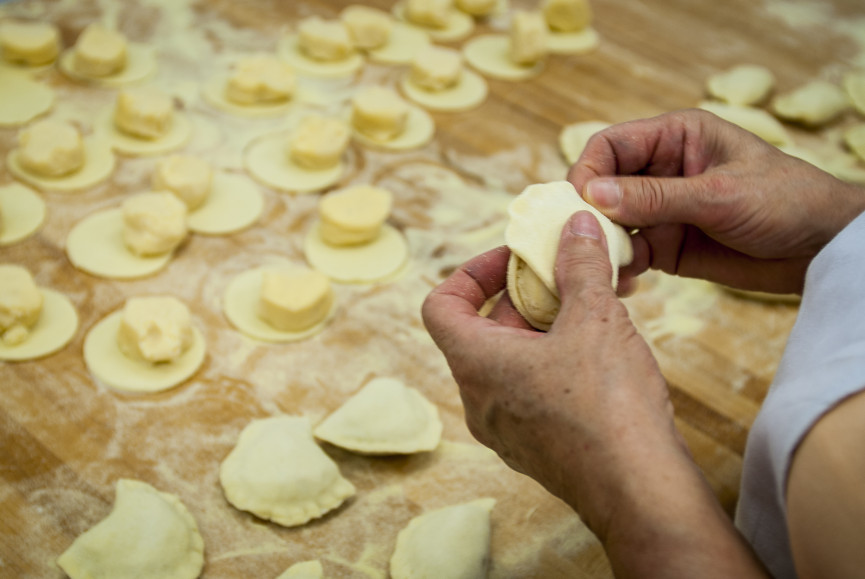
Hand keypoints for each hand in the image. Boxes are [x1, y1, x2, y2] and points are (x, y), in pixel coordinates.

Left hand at [423, 212, 765, 576]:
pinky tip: (605, 347)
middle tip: (570, 273)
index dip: (470, 272)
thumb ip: (580, 265)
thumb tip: (575, 227)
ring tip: (597, 304)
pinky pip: (534, 390)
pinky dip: (559, 359)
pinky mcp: (537, 447)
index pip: (441, 306)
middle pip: (484, 329)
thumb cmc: (607, 406)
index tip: (512, 257)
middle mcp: (480, 400)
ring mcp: (507, 429)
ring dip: (550, 325)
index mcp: (476, 364)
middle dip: (527, 293)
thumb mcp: (595, 318)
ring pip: (514, 360)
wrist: (640, 491)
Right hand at [569, 109, 864, 293]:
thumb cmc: (785, 200)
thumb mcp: (719, 195)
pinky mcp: (665, 247)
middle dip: (588, 212)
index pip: (611, 146)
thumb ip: (655, 197)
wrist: (822, 249)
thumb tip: (592, 195)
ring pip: (610, 223)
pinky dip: (619, 268)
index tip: (579, 203)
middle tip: (581, 241)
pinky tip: (623, 283)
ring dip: (601, 244)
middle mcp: (660, 171)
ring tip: (600, 267)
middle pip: (602, 186)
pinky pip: (629, 254)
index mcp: (674, 138)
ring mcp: (661, 211)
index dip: (588, 171)